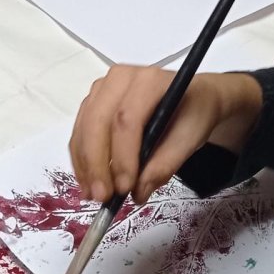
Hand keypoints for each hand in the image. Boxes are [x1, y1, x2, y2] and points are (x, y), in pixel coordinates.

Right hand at [70, 67, 257, 204]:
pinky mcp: (93, 101)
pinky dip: (81, 159)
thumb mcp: (191, 139)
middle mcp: (120, 78)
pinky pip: (79, 131)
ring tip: (93, 195)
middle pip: (98, 121)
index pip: (127, 119)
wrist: (192, 98)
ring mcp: (103, 88)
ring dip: (85, 164)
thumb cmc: (193, 114)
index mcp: (149, 80)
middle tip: (102, 196)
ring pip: (84, 127)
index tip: (124, 187)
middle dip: (97, 163)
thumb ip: (166, 164)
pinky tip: (88, 182)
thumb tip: (138, 191)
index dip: (122, 156)